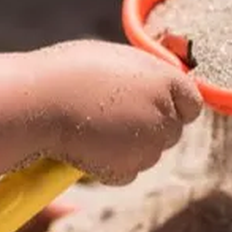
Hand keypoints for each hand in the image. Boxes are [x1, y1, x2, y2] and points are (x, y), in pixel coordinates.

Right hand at [45, 40, 201, 184]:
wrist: (38, 102)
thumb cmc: (69, 73)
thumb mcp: (115, 60)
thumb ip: (144, 76)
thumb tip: (158, 85)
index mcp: (166, 79)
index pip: (192, 104)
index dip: (175, 107)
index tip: (155, 108)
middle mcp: (165, 114)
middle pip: (171, 132)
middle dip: (150, 129)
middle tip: (114, 118)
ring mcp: (148, 145)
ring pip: (149, 154)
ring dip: (129, 148)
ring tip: (94, 127)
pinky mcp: (128, 168)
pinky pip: (128, 172)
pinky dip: (110, 166)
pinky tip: (88, 147)